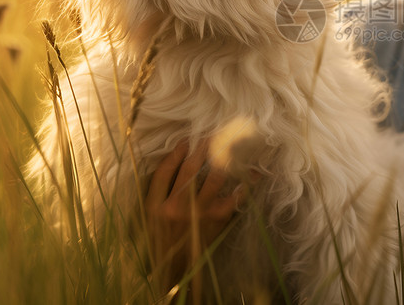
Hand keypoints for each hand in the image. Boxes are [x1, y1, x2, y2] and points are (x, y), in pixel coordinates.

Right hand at [145, 140, 241, 287]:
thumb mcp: (150, 217)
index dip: (175, 153)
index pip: (164, 172)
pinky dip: (245, 184)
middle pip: (189, 170)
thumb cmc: (162, 239)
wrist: (176, 270)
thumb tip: (176, 160)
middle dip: (200, 148)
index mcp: (155, 207)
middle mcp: (176, 208)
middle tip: (210, 133)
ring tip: (230, 143)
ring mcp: (199, 214)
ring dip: (222, 158)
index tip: (186, 140)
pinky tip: (253, 172)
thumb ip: (158, 192)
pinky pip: (234, 197)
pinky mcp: (217, 221)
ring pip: (213, 178)